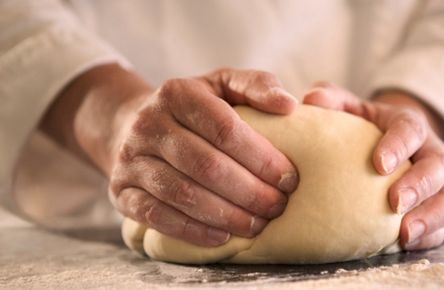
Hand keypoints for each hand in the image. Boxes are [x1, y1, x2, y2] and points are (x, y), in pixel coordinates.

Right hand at [43, 65, 299, 246]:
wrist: (131, 123)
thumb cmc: (194, 107)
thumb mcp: (223, 85)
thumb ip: (258, 86)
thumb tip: (290, 104)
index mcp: (177, 93)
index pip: (225, 128)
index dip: (261, 158)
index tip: (288, 178)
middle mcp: (148, 124)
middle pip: (206, 165)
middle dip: (250, 192)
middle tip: (278, 206)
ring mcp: (131, 160)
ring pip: (183, 194)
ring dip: (227, 215)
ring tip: (258, 225)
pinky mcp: (122, 192)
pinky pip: (157, 216)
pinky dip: (193, 230)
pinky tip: (223, 236)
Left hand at [303, 83, 443, 249]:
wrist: (388, 143)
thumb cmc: (364, 126)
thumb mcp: (350, 108)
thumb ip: (332, 101)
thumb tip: (311, 100)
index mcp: (409, 125)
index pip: (411, 129)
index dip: (399, 146)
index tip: (379, 164)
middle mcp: (430, 152)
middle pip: (438, 165)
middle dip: (420, 184)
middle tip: (395, 201)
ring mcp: (439, 182)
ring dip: (431, 216)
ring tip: (405, 233)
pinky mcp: (438, 206)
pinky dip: (430, 236)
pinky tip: (406, 245)